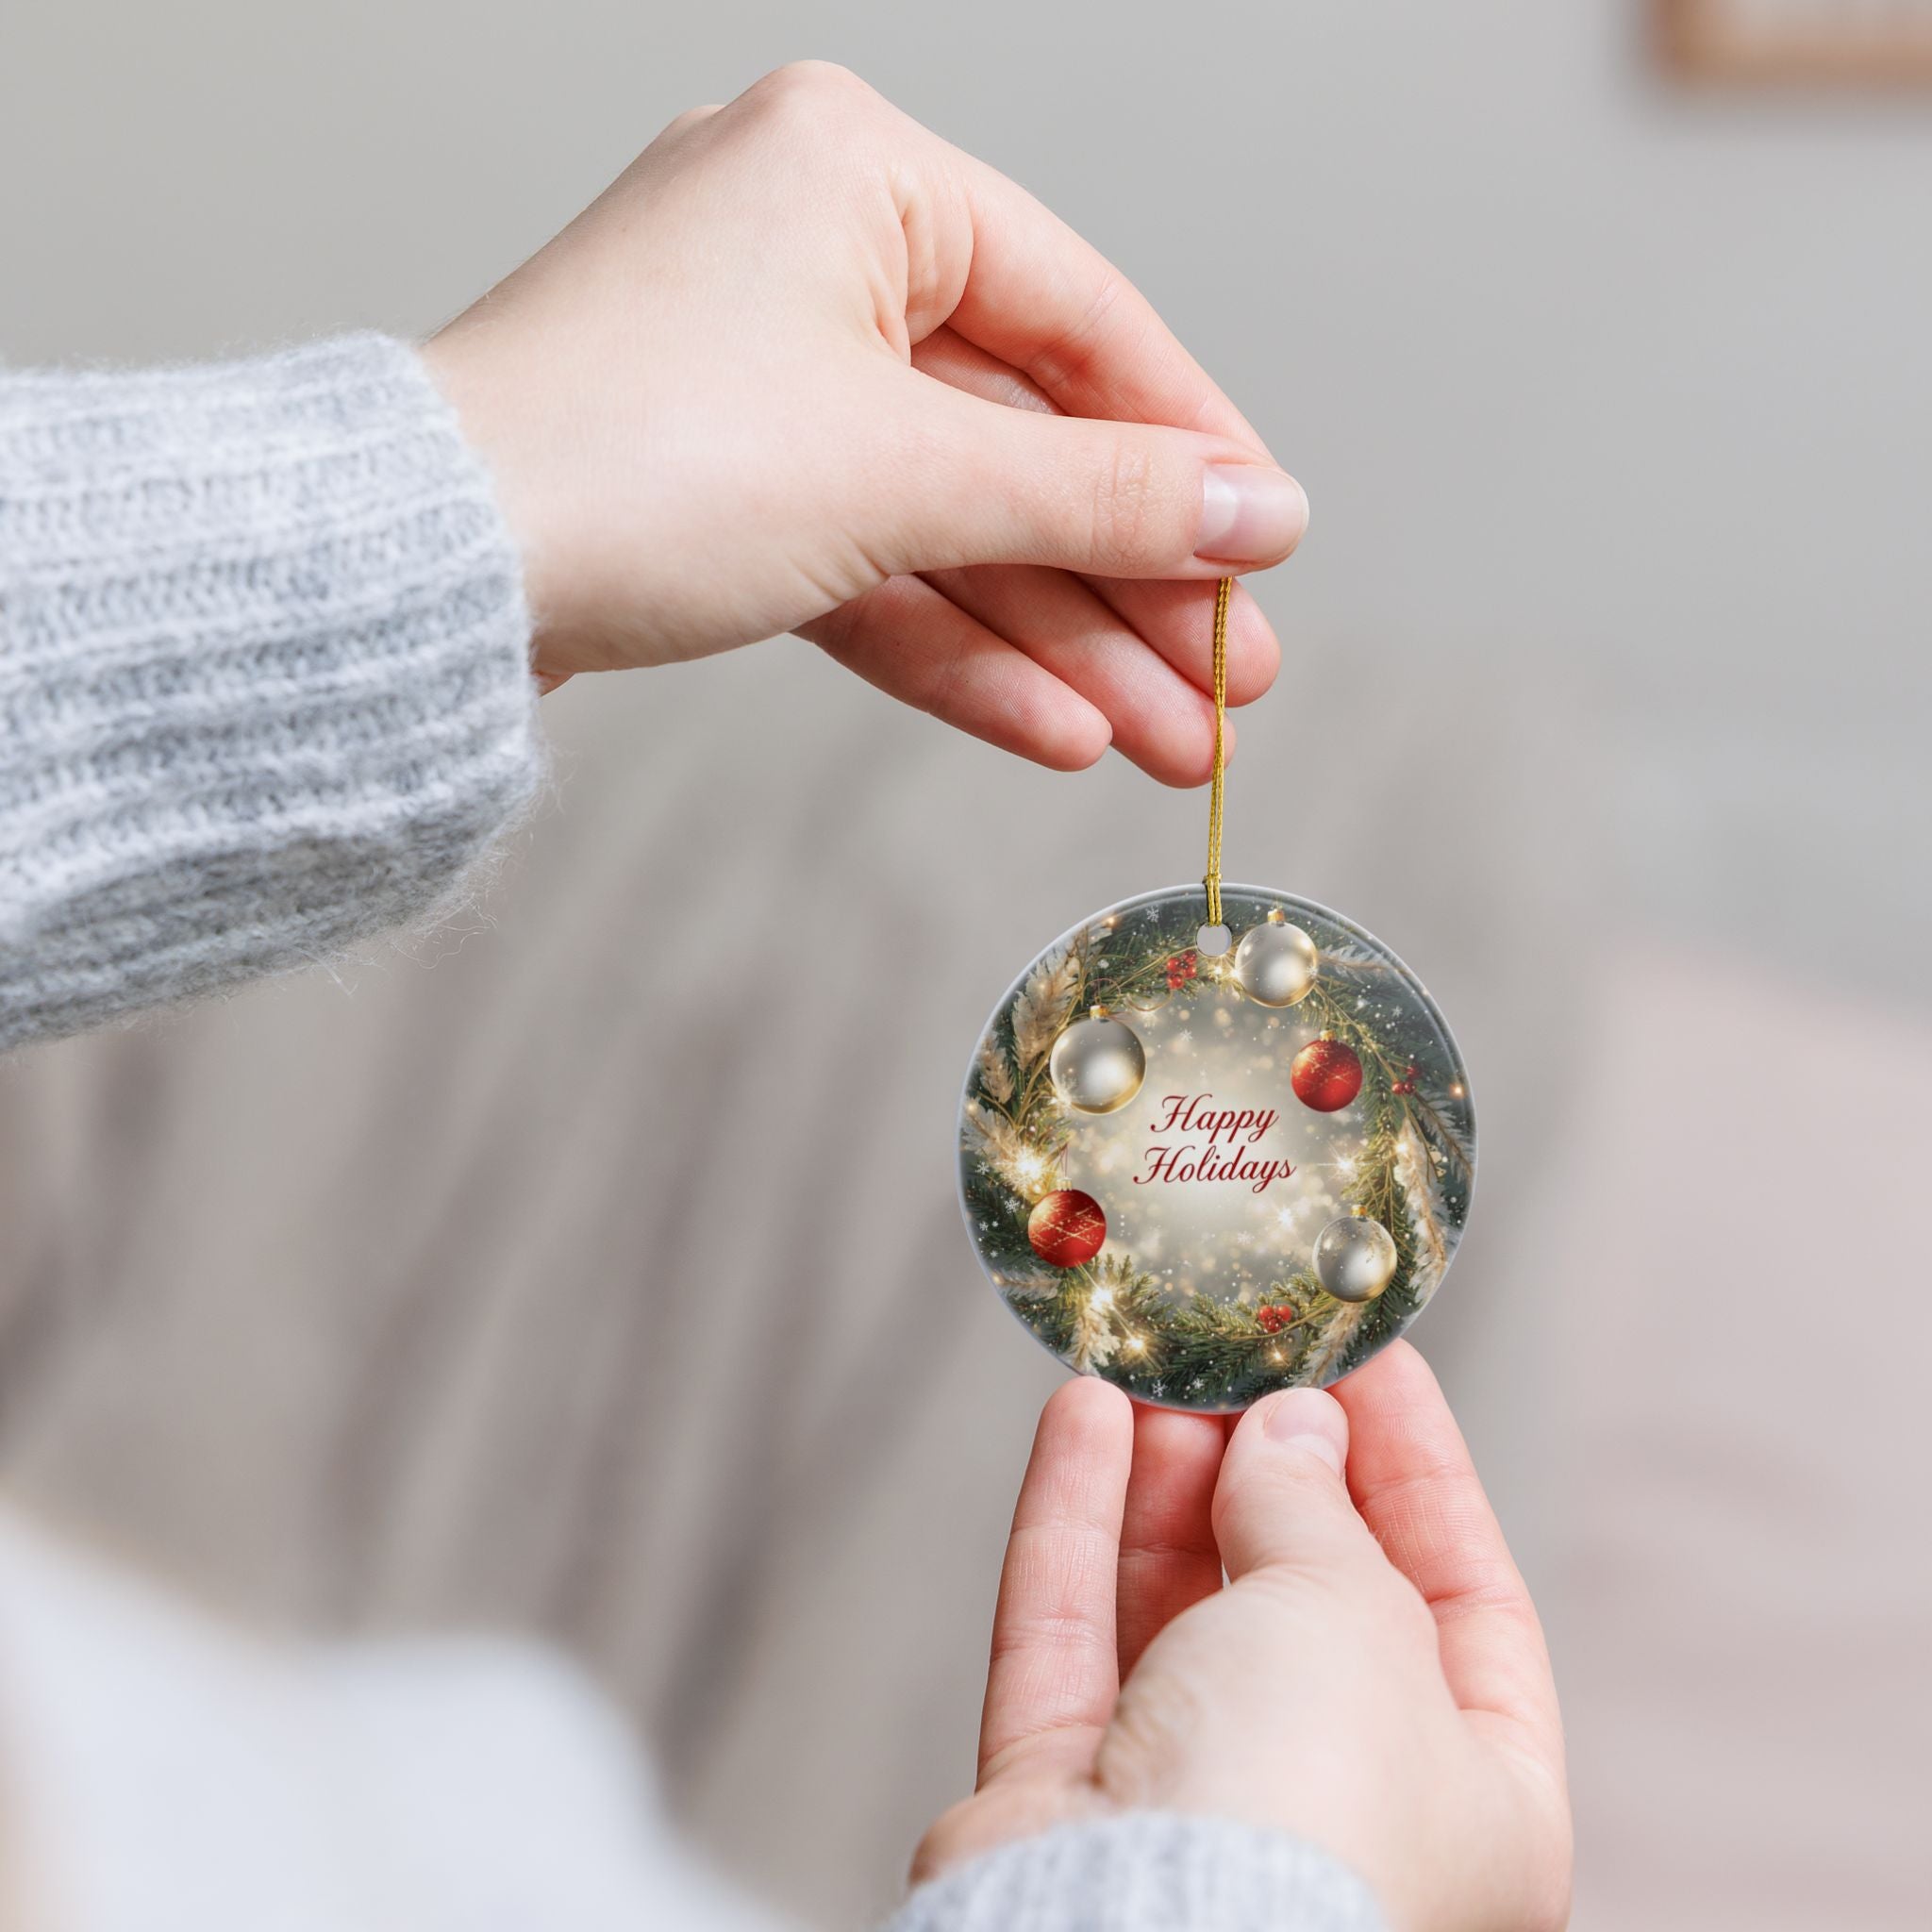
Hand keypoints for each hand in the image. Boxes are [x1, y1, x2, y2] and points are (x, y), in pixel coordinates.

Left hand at [424, 61, 1305, 783]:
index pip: (1080, 318)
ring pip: (951, 526)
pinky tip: (1058, 731)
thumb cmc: (633, 458)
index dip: (1188, 447)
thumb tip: (1259, 513)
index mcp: (853, 175)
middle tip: (1229, 689)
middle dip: (1128, 586)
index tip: (1268, 549)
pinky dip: (957, 651)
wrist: (420, 581)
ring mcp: (757, 383)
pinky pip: (870, 569)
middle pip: (1019, 442)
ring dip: (1061, 644)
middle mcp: (806, 259)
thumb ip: (1098, 496)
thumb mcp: (907, 473)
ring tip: (1170, 744)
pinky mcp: (719, 493)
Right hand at [916, 1343, 1571, 1931]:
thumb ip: (1315, 1505)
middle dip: (1269, 1466)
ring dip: (1165, 1480)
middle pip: (1306, 1598)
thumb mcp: (1351, 1610)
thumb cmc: (1302, 1817)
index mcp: (1479, 1804)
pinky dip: (1074, 1523)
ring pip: (1178, 1610)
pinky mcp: (1067, 1803)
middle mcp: (1339, 1812)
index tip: (1366, 1359)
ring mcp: (1194, 1812)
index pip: (1465, 1596)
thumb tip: (1289, 1428)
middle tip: (1242, 1354)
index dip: (1415, 1467)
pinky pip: (1072, 1636)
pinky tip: (1080, 1418)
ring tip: (1157, 1370)